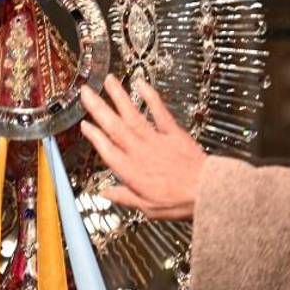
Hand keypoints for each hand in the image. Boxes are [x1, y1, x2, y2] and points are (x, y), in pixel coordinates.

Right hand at [78, 75, 206, 220]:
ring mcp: (155, 140)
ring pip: (133, 115)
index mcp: (130, 171)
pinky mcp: (173, 133)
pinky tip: (141, 83)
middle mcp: (139, 151)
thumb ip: (124, 197)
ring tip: (109, 80)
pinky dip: (150, 97)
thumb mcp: (147, 208)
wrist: (205, 192)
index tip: (84, 124)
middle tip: (86, 92)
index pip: (106, 150)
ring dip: (119, 97)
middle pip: (114, 127)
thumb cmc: (178, 202)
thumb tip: (104, 193)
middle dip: (98, 108)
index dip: (94, 136)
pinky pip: (160, 112)